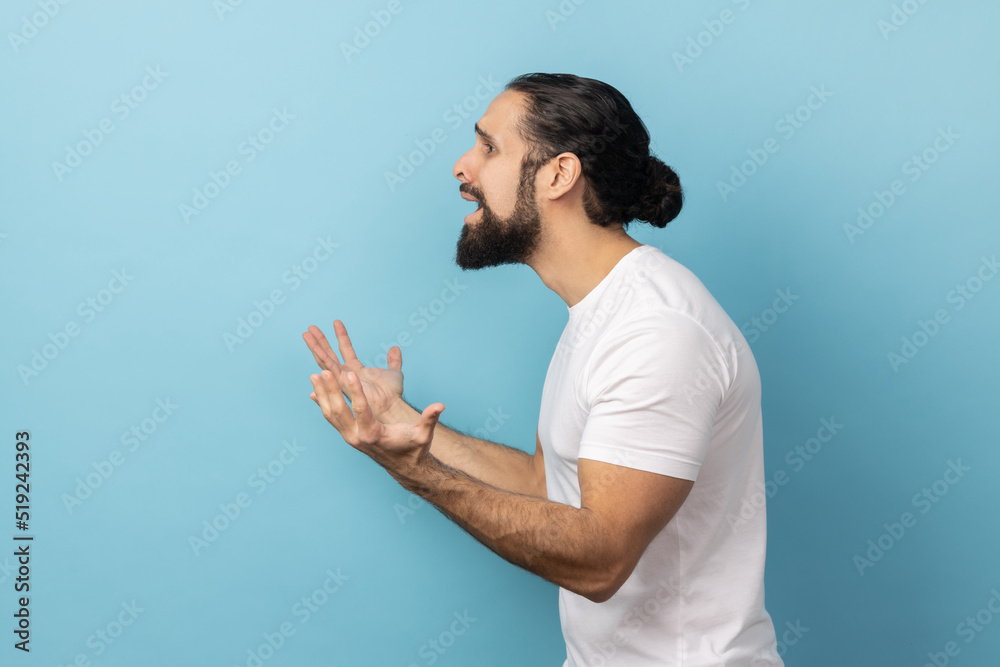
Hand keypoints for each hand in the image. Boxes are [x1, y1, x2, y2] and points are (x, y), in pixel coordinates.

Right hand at [302, 320, 403, 419]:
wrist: (391, 406)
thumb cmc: (392, 394)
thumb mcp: (394, 373)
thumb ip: (394, 361)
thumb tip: (395, 348)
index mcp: (356, 370)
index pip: (346, 349)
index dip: (341, 335)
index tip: (336, 322)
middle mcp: (346, 375)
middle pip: (329, 354)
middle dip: (320, 341)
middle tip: (310, 328)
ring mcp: (342, 379)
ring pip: (325, 360)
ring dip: (315, 346)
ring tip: (306, 333)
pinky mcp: (342, 383)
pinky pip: (330, 369)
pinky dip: (322, 358)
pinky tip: (315, 348)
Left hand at [309, 368, 444, 473]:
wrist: (404, 466)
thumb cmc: (414, 448)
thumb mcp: (423, 434)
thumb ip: (430, 419)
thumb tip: (440, 406)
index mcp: (374, 435)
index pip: (361, 410)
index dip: (355, 391)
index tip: (348, 373)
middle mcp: (357, 437)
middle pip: (339, 410)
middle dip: (331, 390)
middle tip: (323, 371)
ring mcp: (350, 437)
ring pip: (331, 414)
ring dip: (322, 394)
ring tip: (314, 375)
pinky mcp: (347, 435)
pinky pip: (331, 417)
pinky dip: (323, 402)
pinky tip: (316, 389)